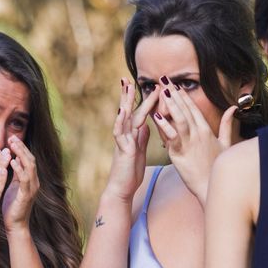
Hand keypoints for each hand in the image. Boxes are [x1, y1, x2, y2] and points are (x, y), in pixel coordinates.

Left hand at [2, 136, 38, 232]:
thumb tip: (5, 161)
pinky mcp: (27, 196)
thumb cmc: (10, 207)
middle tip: (12, 137)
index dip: (20, 148)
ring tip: (12, 145)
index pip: (26, 159)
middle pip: (30, 159)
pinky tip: (12, 162)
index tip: (10, 138)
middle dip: (21, 148)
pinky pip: (25, 179)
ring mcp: (32, 189)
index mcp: (29, 179)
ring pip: (30, 166)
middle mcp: (33, 182)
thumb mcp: (9, 186)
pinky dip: (19, 169)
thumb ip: (10, 174)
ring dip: (21, 154)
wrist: (14, 225)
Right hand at [104, 77, 158, 201]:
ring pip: (124, 118)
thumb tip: (147, 125)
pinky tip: (120, 111)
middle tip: (128, 78)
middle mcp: (126, 136)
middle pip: (128, 111)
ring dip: (125, 101)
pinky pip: (120, 133)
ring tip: (126, 86)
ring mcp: (123, 142)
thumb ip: (141, 138)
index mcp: (133, 136)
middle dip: (129, 95)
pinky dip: (120, 121)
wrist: (122, 190)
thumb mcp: (139, 152)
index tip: (148, 86)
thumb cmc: (130, 173)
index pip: (137, 114)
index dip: (143, 100)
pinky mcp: (123, 150)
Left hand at [153, 78, 236, 202]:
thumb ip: (226, 124)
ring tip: (161, 90)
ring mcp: (189, 143)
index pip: (194, 108)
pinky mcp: (180, 154)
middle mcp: (198, 134)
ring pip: (179, 118)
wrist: (212, 187)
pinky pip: (171, 136)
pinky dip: (164, 125)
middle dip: (174, 92)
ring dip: (170, 103)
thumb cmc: (216, 167)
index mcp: (206, 130)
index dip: (184, 95)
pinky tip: (156, 115)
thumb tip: (232, 108)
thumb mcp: (225, 143)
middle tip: (164, 78)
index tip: (175, 83)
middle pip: (185, 109)